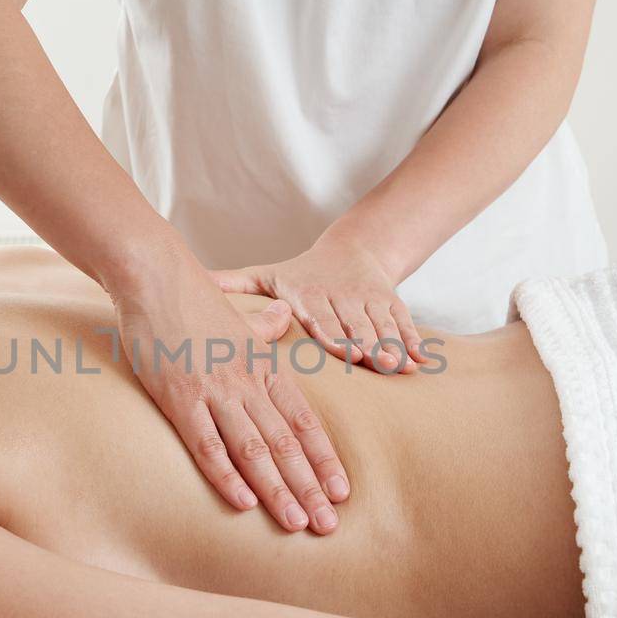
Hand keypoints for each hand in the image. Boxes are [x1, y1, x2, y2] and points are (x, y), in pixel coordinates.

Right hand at [109, 263, 350, 534]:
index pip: (303, 421)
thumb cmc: (193, 297)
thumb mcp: (238, 314)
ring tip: (296, 524)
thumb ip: (264, 325)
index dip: (323, 459)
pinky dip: (226, 476)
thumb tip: (283, 318)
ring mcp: (214, 391)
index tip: (341, 492)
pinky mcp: (179, 398)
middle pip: (286, 443)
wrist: (155, 276)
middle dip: (309, 487)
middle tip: (328, 525)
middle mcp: (247, 382)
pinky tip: (243, 503)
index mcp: (263, 366)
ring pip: (254, 449)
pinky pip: (207, 445)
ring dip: (277, 490)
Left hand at [209, 232, 430, 374]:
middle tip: (372, 364)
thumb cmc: (301, 276)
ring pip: (382, 326)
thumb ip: (233, 285)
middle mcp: (342, 297)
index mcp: (309, 294)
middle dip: (366, 346)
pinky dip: (414, 343)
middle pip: (355, 325)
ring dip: (393, 347)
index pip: (322, 316)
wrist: (354, 249)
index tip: (342, 349)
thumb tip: (192, 282)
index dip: (334, 332)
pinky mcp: (392, 305)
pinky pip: (404, 325)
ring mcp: (370, 301)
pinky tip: (424, 364)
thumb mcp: (266, 275)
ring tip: (400, 368)